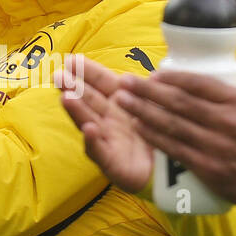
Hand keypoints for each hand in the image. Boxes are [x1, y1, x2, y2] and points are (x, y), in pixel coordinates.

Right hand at [56, 54, 152, 192]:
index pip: (102, 83)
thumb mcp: (153, 106)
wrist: (175, 176)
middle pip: (89, 102)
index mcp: (121, 105)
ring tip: (66, 98)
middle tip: (59, 76)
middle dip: (73, 88)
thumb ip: (141, 90)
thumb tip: (133, 72)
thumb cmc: (161, 137)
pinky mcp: (113, 166)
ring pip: (89, 123)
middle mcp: (111, 122)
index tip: (72, 59)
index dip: (87, 71)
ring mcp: (110, 143)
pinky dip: (93, 142)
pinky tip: (89, 129)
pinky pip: (101, 153)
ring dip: (77, 111)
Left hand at [116, 70, 235, 203]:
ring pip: (173, 126)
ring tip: (122, 100)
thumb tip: (209, 66)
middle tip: (124, 81)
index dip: (170, 77)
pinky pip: (176, 150)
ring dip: (143, 111)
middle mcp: (231, 124)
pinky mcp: (212, 171)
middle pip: (179, 103)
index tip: (151, 73)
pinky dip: (153, 137)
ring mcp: (220, 148)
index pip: (198, 84)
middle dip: (146, 91)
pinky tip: (138, 126)